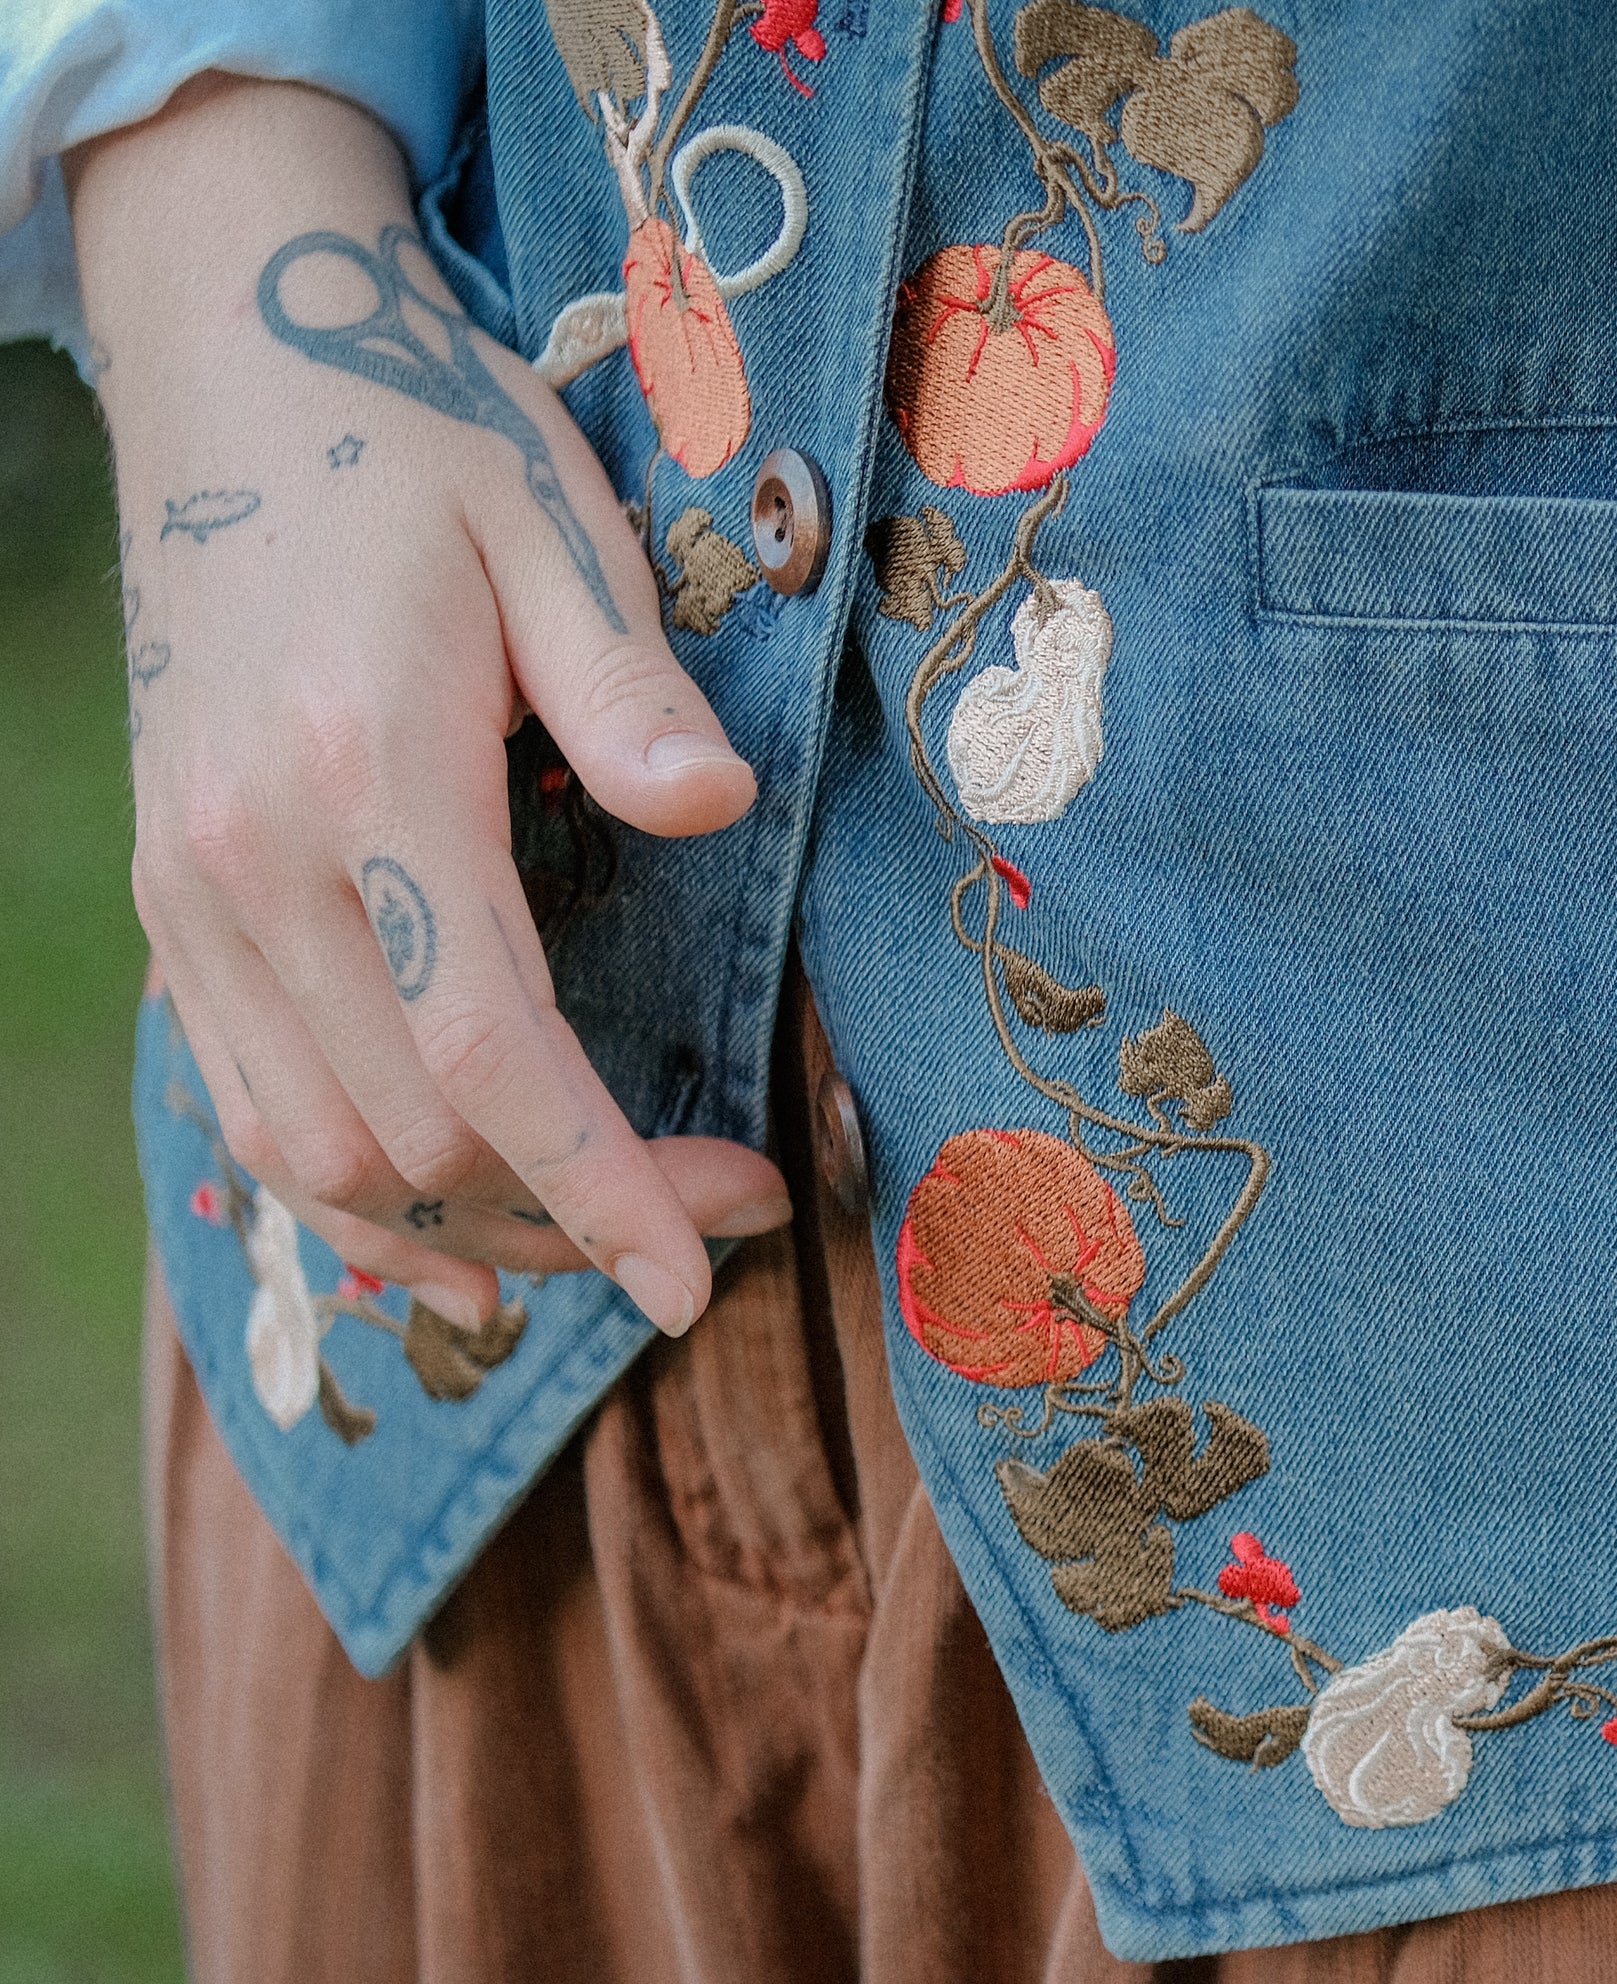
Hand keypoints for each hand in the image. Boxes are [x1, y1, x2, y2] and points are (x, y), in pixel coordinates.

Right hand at [72, 76, 784, 1335]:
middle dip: (576, 1212)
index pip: (483, 1051)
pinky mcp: (176, 900)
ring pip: (313, 1154)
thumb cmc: (424, 440)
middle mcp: (248, 857)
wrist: (236, 368)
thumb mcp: (556, 525)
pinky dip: (354, 1197)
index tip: (703, 1274)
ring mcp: (192, 889)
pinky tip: (459, 1242)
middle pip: (408, 1136)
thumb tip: (717, 809)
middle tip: (733, 1206)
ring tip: (616, 1241)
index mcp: (363, 769)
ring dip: (469, 1230)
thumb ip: (628, 686)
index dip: (598, 1186)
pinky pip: (248, 1106)